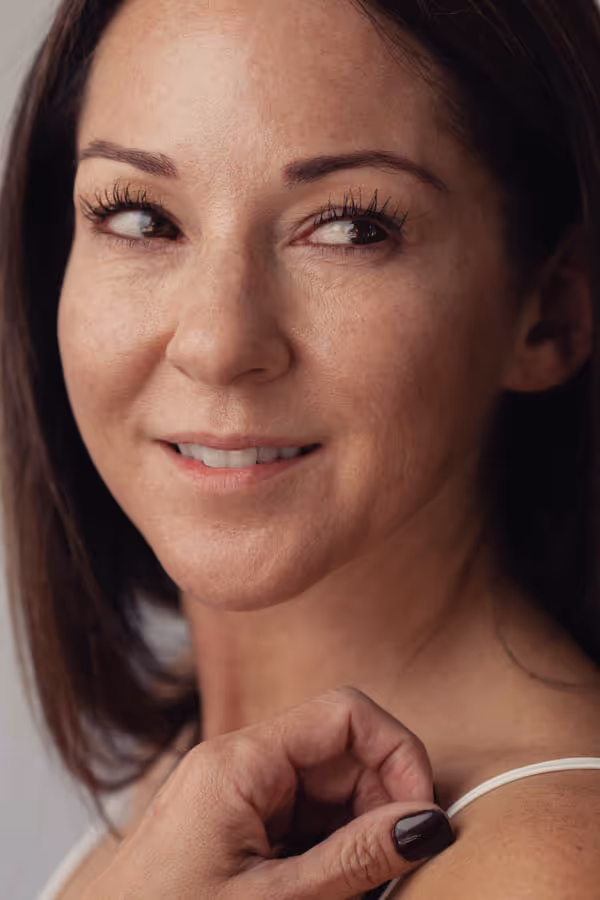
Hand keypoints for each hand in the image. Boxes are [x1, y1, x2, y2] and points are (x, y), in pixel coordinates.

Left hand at [82, 686, 455, 898]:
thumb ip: (355, 858)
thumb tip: (429, 823)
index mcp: (240, 761)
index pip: (345, 714)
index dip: (398, 754)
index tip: (423, 817)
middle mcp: (239, 761)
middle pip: (340, 750)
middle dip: (381, 802)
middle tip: (395, 867)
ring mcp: (236, 790)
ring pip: (326, 786)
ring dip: (358, 830)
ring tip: (362, 886)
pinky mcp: (235, 821)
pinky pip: (302, 816)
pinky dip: (330, 847)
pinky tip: (332, 888)